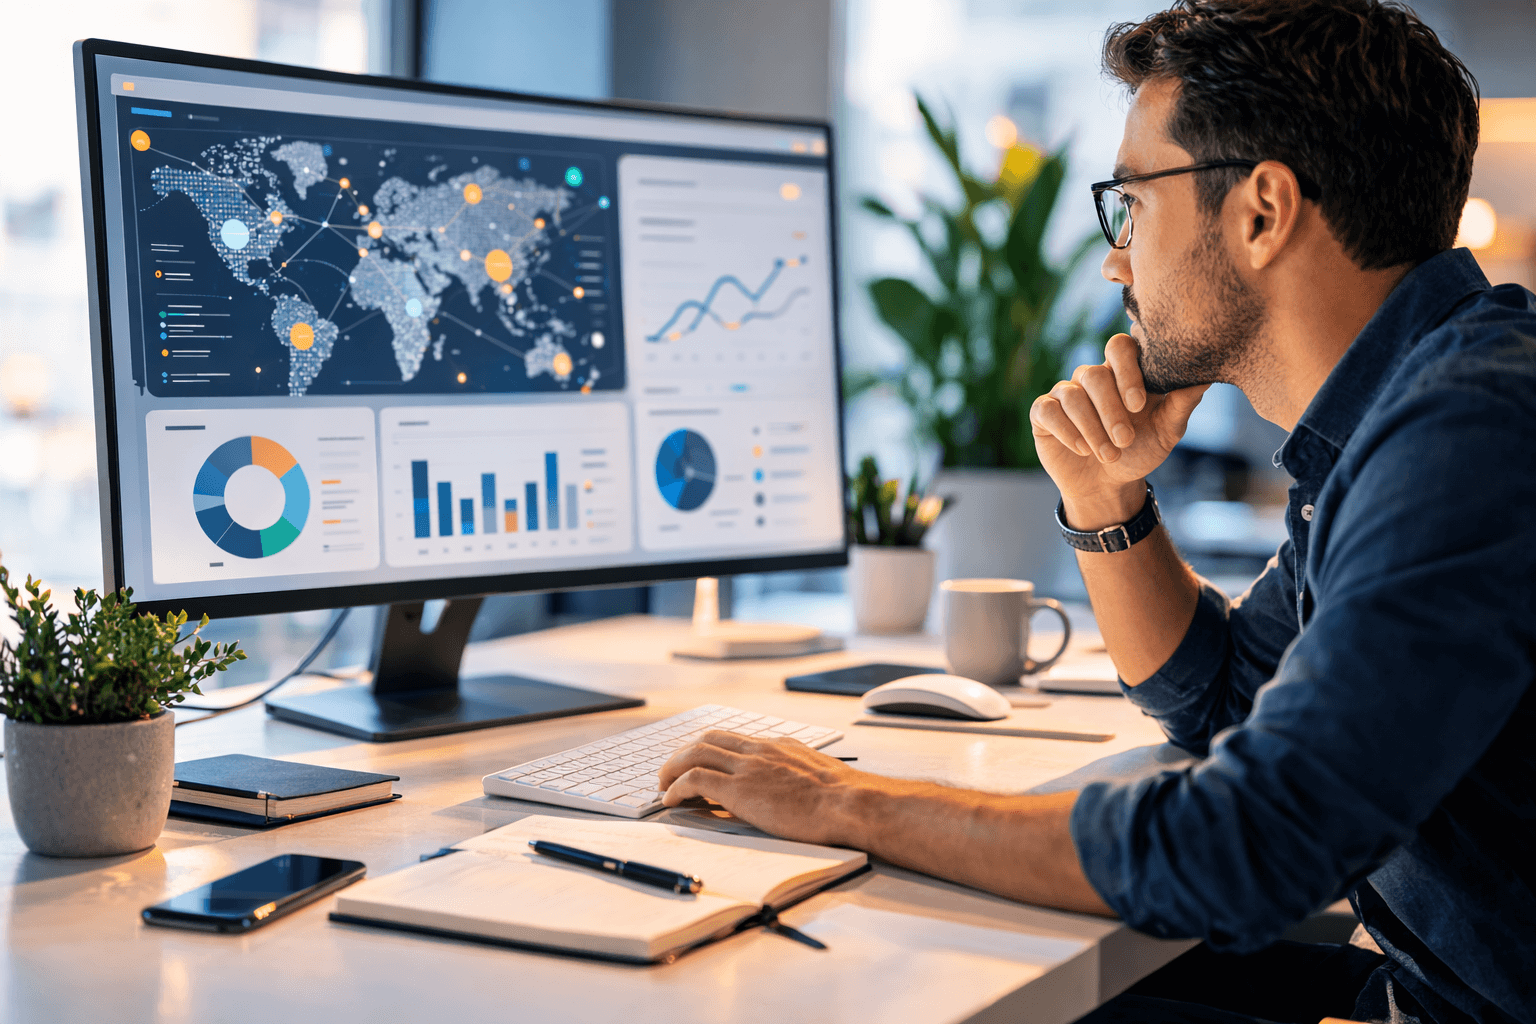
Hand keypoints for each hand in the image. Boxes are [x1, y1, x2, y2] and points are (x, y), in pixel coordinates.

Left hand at [658, 731, 866, 845]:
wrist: (849, 803)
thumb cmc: (844, 798)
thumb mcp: (818, 774)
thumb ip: (797, 771)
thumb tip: (790, 783)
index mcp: (778, 745)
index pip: (732, 738)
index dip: (709, 749)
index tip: (698, 762)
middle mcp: (759, 750)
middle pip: (707, 739)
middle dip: (682, 755)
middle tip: (670, 773)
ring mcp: (747, 767)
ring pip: (694, 754)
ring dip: (672, 769)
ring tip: (662, 786)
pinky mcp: (739, 789)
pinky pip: (694, 780)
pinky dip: (676, 787)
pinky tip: (670, 800)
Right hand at [1030, 333, 1209, 527]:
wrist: (1109, 485)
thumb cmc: (1140, 452)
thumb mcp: (1166, 431)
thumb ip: (1181, 403)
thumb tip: (1203, 377)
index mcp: (1123, 372)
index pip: (1120, 347)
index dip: (1127, 371)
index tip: (1138, 405)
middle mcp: (1092, 377)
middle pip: (1095, 374)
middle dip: (1111, 411)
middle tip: (1125, 440)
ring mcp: (1066, 393)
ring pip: (1072, 395)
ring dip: (1092, 428)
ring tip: (1108, 455)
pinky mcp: (1044, 412)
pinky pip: (1048, 410)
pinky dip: (1067, 431)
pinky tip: (1083, 450)